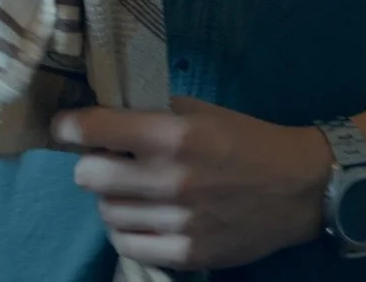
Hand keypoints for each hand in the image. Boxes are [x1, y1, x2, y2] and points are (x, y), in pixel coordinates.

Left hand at [54, 99, 333, 271]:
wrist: (299, 187)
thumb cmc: (245, 140)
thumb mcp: (199, 111)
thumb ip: (150, 113)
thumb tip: (99, 111)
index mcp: (174, 135)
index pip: (92, 130)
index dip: (69, 127)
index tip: (66, 127)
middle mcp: (172, 180)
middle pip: (88, 176)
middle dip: (89, 164)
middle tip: (104, 160)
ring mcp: (180, 222)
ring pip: (106, 213)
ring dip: (109, 198)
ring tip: (127, 189)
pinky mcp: (189, 254)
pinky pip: (128, 245)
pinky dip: (126, 230)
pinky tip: (139, 217)